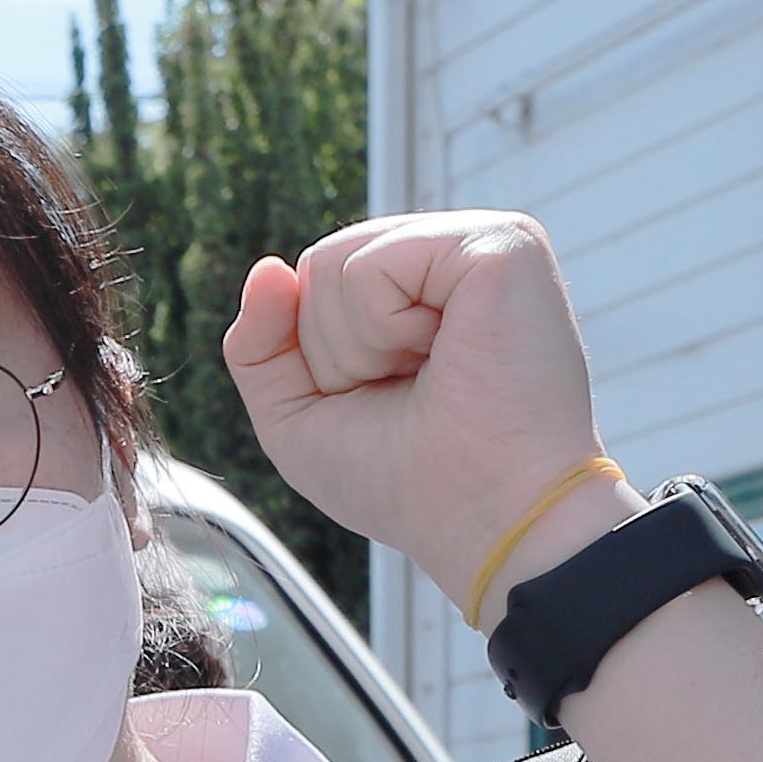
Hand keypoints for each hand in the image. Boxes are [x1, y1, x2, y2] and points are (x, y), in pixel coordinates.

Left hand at [222, 210, 632, 607]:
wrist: (490, 521)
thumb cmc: (408, 483)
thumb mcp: (300, 419)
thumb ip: (260, 346)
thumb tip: (266, 267)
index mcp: (422, 289)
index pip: (315, 281)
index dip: (320, 357)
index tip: (388, 400)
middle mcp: (455, 256)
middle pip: (318, 265)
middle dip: (333, 352)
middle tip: (411, 393)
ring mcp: (484, 240)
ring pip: (333, 262)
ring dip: (357, 348)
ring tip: (432, 377)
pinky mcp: (502, 242)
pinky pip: (371, 264)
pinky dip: (381, 330)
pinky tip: (445, 355)